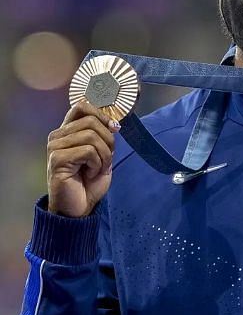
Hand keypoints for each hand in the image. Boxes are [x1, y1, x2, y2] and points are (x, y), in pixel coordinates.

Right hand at [47, 100, 117, 217]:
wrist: (79, 207)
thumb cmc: (89, 182)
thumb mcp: (102, 155)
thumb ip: (104, 137)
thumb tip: (113, 123)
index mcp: (68, 132)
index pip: (81, 107)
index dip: (102, 114)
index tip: (114, 128)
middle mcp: (58, 136)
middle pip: (91, 121)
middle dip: (108, 141)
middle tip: (106, 159)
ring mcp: (55, 146)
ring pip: (92, 136)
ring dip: (104, 155)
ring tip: (97, 168)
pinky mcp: (57, 159)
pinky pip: (88, 151)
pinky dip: (97, 163)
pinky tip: (90, 174)